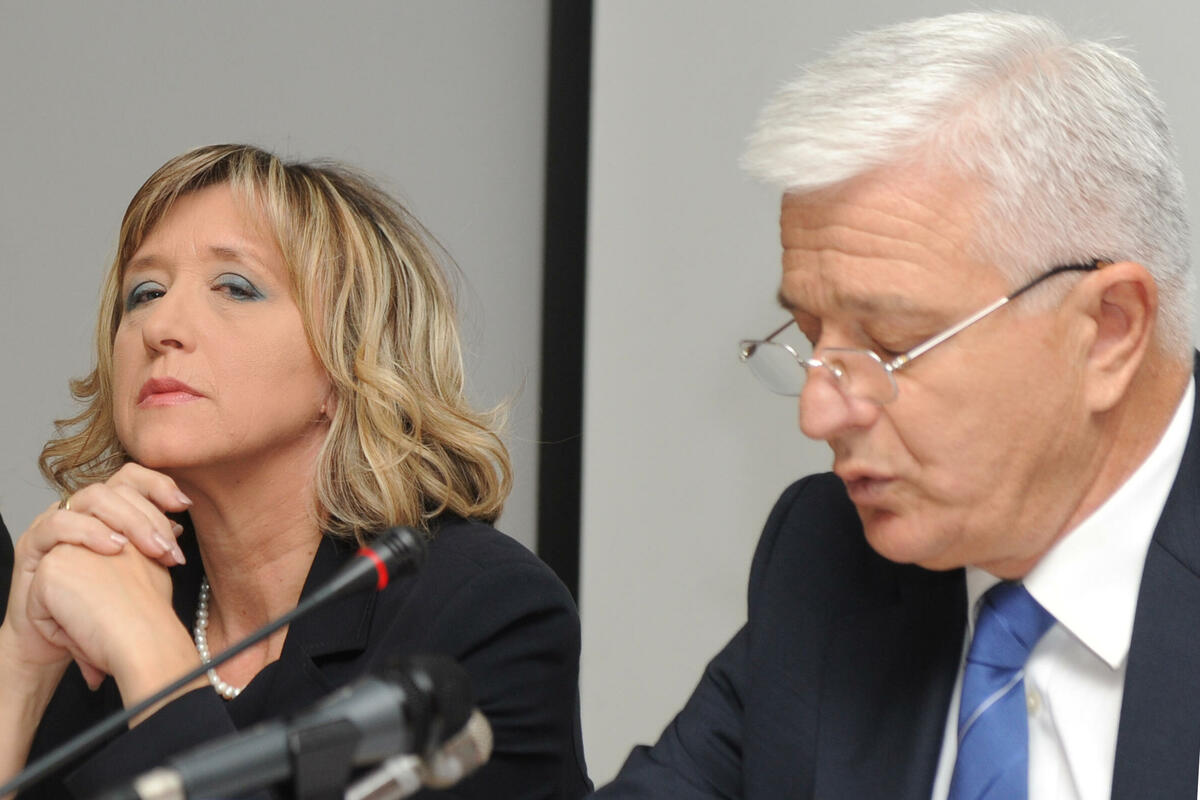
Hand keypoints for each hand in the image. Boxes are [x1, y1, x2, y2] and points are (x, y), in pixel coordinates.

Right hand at [0, 464, 191, 682]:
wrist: (60, 642)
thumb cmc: (100, 608)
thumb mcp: (133, 574)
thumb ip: (151, 547)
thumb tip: (177, 528)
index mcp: (104, 512)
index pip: (131, 478)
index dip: (159, 485)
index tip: (184, 505)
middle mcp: (79, 510)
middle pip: (116, 488)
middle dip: (149, 515)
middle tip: (170, 547)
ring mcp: (53, 523)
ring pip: (90, 497)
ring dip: (127, 521)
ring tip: (150, 549)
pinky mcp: (31, 544)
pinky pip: (58, 524)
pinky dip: (89, 531)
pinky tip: (114, 549)